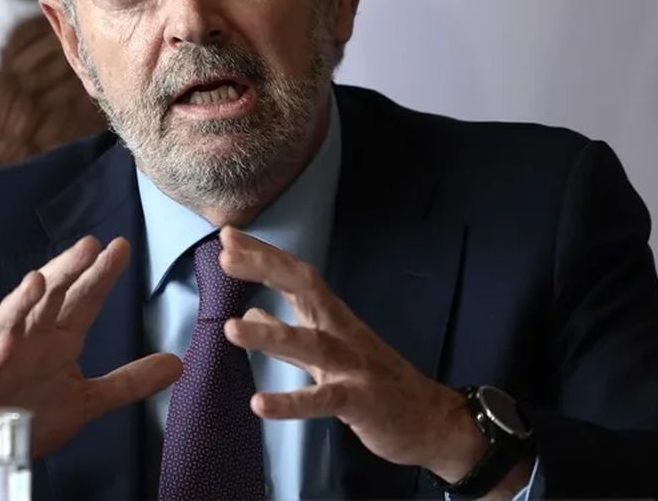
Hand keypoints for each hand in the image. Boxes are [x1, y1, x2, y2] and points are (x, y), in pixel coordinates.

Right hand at [0, 235, 179, 454]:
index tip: (120, 247)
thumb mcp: (89, 400)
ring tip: (39, 280)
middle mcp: (29, 340)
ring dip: (22, 302)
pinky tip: (9, 341)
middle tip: (89, 245)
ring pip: (11, 323)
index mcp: (56, 340)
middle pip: (49, 299)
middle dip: (66, 272)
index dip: (100, 275)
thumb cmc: (32, 416)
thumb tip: (177, 363)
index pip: (83, 301)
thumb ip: (129, 381)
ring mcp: (1, 360)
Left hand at [218, 226, 524, 494]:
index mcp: (333, 318)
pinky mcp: (360, 400)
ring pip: (310, 342)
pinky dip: (292, 402)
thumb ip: (289, 336)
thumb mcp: (328, 356)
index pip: (296, 276)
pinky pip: (323, 398)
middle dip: (267, 268)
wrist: (432, 421)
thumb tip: (254, 310)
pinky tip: (259, 404)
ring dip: (270, 334)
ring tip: (231, 328)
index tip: (228, 236)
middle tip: (226, 256)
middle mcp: (342, 332)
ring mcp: (353, 364)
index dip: (264, 255)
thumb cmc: (377, 385)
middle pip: (305, 288)